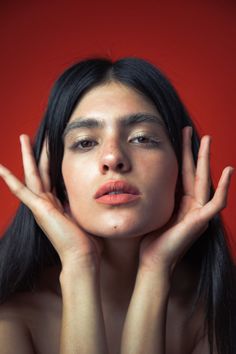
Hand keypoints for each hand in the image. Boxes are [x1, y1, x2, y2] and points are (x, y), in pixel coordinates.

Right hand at [0, 135, 103, 268]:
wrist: (81, 256)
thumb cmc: (85, 240)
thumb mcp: (83, 215)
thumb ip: (80, 203)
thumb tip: (91, 193)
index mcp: (55, 203)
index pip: (49, 177)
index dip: (48, 161)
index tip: (49, 149)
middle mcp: (46, 202)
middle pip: (39, 171)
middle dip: (36, 152)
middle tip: (30, 136)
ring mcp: (41, 206)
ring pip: (32, 174)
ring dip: (27, 156)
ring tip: (23, 138)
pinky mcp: (39, 210)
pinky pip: (22, 192)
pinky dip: (11, 181)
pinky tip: (1, 169)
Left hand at [139, 127, 233, 275]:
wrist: (153, 261)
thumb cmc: (150, 238)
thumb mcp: (154, 209)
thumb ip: (157, 193)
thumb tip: (145, 176)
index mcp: (181, 201)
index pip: (183, 172)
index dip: (181, 154)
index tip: (176, 136)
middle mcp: (193, 204)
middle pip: (195, 172)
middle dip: (193, 150)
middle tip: (189, 129)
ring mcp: (199, 212)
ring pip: (206, 181)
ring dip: (207, 160)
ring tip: (207, 140)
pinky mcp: (202, 221)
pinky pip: (217, 202)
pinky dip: (224, 187)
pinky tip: (228, 170)